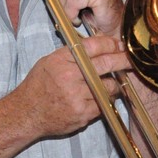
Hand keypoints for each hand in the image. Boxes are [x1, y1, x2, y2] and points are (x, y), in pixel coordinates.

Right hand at [16, 35, 131, 138]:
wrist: (27, 113)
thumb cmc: (38, 86)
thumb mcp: (49, 62)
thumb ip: (72, 55)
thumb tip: (99, 47)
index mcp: (61, 60)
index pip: (92, 46)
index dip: (110, 44)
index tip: (119, 46)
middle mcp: (69, 76)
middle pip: (106, 64)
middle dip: (122, 60)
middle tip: (131, 60)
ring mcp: (77, 96)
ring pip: (109, 86)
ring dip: (112, 85)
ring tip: (105, 84)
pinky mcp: (83, 113)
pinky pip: (103, 103)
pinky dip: (102, 100)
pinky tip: (94, 99)